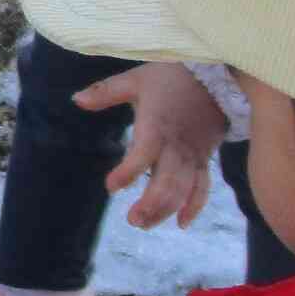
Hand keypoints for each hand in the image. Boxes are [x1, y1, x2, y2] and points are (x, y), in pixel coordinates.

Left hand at [76, 62, 226, 229]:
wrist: (219, 72)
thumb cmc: (173, 76)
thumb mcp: (136, 79)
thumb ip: (105, 93)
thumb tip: (75, 100)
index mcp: (157, 126)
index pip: (143, 154)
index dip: (128, 173)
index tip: (111, 187)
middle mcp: (176, 145)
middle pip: (167, 182)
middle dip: (151, 204)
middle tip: (132, 220)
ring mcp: (193, 155)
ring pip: (183, 189)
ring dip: (165, 209)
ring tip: (144, 223)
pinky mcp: (204, 158)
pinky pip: (203, 186)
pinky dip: (194, 206)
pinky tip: (181, 223)